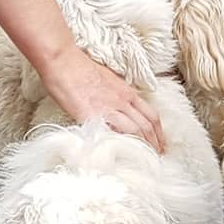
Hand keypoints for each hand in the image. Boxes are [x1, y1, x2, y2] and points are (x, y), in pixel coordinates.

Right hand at [40, 44, 164, 153]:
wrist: (63, 62)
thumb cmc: (80, 68)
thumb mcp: (107, 81)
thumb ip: (116, 96)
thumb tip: (118, 109)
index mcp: (127, 92)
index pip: (151, 115)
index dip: (158, 132)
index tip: (160, 144)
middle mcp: (123, 100)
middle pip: (148, 125)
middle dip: (155, 144)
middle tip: (157, 157)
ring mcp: (110, 108)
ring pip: (137, 131)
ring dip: (143, 148)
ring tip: (145, 161)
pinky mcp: (94, 116)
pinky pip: (113, 133)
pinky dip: (121, 146)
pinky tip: (123, 157)